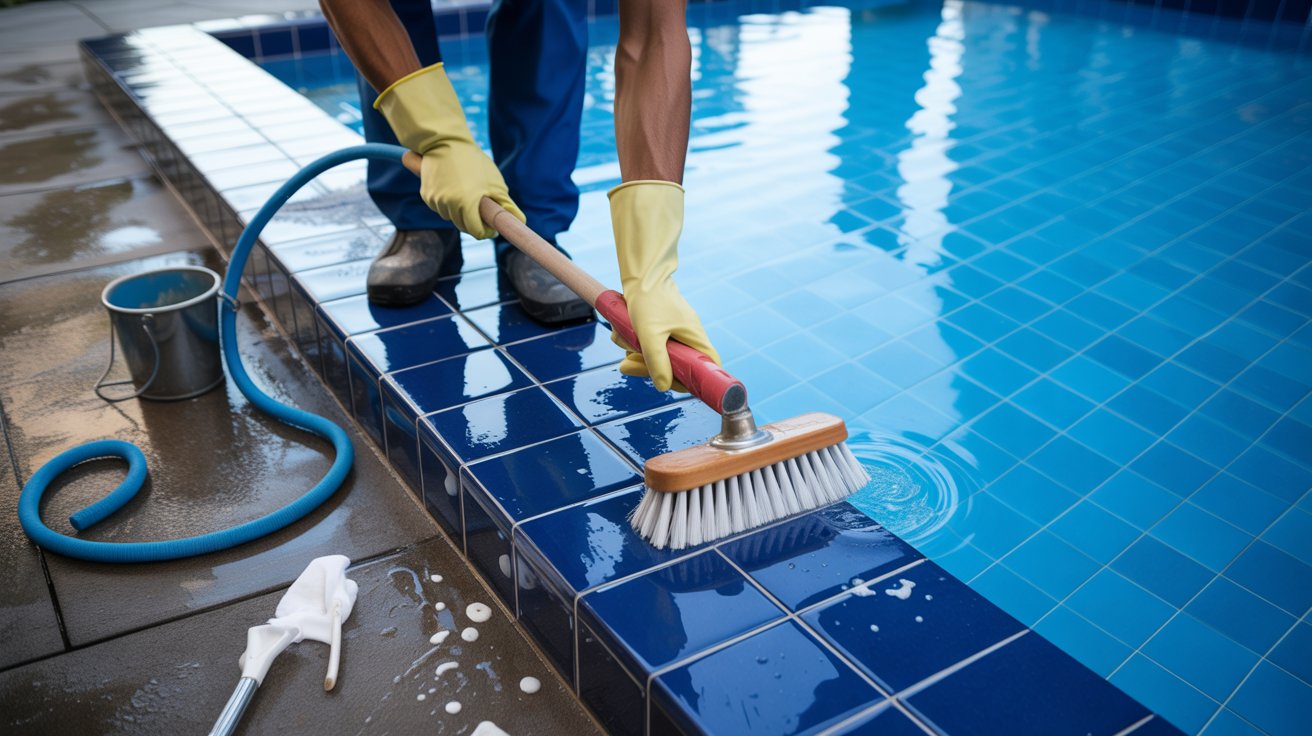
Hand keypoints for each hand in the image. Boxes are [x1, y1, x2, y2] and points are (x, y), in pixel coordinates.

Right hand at [375, 64, 523, 238]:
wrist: (444, 141)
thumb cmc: (473, 162)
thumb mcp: (495, 183)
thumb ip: (506, 205)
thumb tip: (520, 221)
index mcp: (467, 204)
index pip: (477, 232)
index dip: (486, 231)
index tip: (491, 226)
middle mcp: (449, 205)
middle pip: (463, 227)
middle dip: (474, 221)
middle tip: (482, 207)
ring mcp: (435, 201)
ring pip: (451, 218)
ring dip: (460, 212)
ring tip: (466, 192)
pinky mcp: (426, 195)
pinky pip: (440, 207)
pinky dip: (447, 203)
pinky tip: (452, 187)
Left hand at [609, 180, 719, 392]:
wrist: (640, 273)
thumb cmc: (649, 300)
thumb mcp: (650, 334)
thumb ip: (657, 361)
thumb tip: (662, 386)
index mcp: (695, 338)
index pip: (706, 367)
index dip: (692, 380)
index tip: (669, 384)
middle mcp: (688, 336)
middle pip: (675, 366)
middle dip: (648, 367)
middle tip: (628, 365)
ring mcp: (673, 331)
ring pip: (657, 355)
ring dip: (636, 352)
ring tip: (623, 339)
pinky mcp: (660, 326)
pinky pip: (648, 343)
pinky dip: (633, 342)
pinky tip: (622, 333)